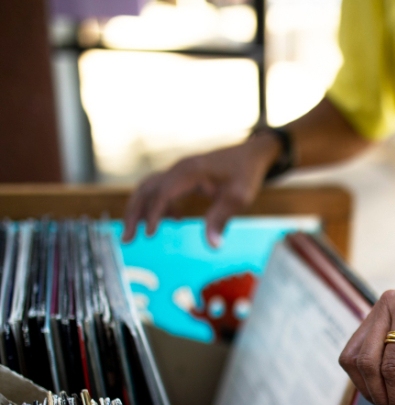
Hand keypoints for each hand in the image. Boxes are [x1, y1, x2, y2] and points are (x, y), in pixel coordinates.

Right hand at [122, 132, 280, 246]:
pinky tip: (172, 221)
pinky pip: (161, 189)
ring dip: (140, 210)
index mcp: (190, 172)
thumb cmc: (246, 174)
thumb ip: (221, 219)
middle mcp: (179, 168)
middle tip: (127, 240)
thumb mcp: (238, 198)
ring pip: (149, 188)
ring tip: (136, 234)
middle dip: (134, 214)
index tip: (150, 235)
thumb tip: (212, 246)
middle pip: (146, 189)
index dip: (154, 214)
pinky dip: (158, 205)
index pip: (162, 193)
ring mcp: (179, 170)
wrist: (252, 154)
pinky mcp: (183, 175)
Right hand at [339, 267, 394, 404]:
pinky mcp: (375, 317)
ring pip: (353, 358)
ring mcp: (377, 309)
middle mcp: (387, 305)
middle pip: (367, 361)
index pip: (393, 363)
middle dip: (380, 397)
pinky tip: (383, 388)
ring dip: (368, 387)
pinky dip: (366, 374)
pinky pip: (357, 350)